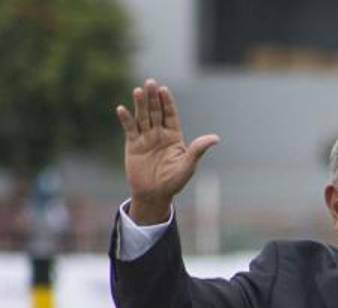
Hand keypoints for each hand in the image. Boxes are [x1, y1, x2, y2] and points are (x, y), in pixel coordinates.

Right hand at [115, 78, 219, 222]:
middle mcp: (159, 133)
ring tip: (138, 91)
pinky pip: (129, 129)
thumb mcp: (188, 166)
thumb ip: (198, 150)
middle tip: (150, 82)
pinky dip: (126, 119)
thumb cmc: (174, 181)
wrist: (154, 195)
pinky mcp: (132, 144)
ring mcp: (145, 137)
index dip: (167, 102)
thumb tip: (215, 138)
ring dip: (140, 104)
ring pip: (142, 117)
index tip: (164, 89)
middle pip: (155, 112)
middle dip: (153, 98)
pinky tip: (122, 109)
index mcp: (174, 135)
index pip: (170, 115)